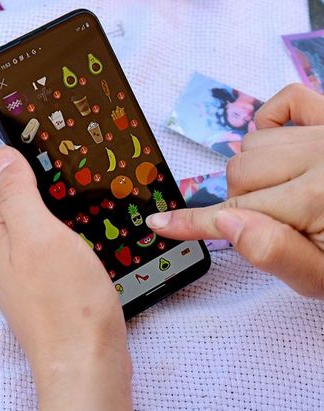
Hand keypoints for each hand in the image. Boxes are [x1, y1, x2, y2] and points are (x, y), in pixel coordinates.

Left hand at [0, 146, 134, 410]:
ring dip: (52, 209)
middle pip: (13, 203)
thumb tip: (2, 156)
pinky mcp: (38, 289)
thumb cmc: (64, 297)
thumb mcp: (38, 233)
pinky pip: (45, 248)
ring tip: (82, 192)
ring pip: (31, 225)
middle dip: (39, 183)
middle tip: (74, 165)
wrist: (83, 362)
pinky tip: (82, 232)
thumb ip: (16, 193)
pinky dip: (60, 234)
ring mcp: (15, 274)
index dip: (24, 160)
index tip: (52, 143)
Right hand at [146, 83, 323, 298]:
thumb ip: (274, 253)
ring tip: (284, 196)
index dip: (193, 223)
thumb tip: (223, 223)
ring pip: (254, 145)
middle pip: (238, 175)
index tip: (160, 223)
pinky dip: (271, 121)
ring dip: (255, 172)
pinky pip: (288, 100)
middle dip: (239, 203)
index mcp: (316, 201)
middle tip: (270, 226)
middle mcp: (322, 157)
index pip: (235, 213)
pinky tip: (281, 147)